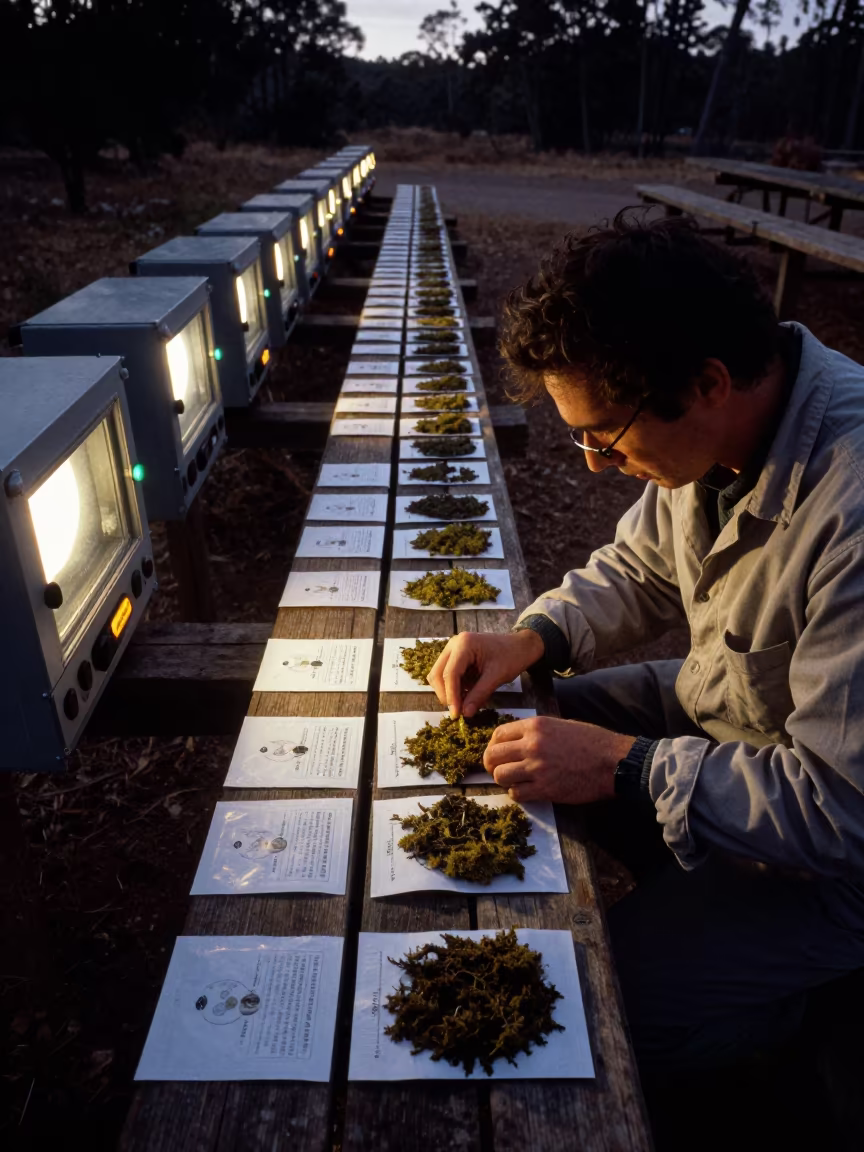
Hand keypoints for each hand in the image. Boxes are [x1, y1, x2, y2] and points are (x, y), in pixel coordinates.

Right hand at [427, 629, 544, 717]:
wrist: (519, 646)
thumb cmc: (511, 657)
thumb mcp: (497, 677)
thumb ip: (479, 694)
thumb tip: (465, 713)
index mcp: (464, 644)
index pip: (450, 673)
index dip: (451, 696)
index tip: (456, 714)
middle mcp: (454, 644)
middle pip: (438, 674)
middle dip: (446, 694)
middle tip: (458, 712)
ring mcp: (453, 649)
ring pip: (439, 675)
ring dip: (448, 692)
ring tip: (464, 703)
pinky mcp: (455, 657)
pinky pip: (447, 675)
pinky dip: (454, 688)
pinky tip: (467, 695)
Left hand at [483, 715, 634, 804]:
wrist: (612, 762)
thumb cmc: (591, 742)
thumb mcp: (560, 725)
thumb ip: (536, 732)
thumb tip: (516, 741)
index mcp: (536, 726)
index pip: (498, 734)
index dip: (493, 745)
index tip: (497, 753)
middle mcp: (532, 745)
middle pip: (493, 756)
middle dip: (491, 764)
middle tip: (498, 769)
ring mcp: (537, 768)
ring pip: (500, 776)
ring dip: (504, 780)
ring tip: (514, 781)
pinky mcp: (545, 789)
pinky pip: (516, 793)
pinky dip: (517, 793)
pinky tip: (526, 790)